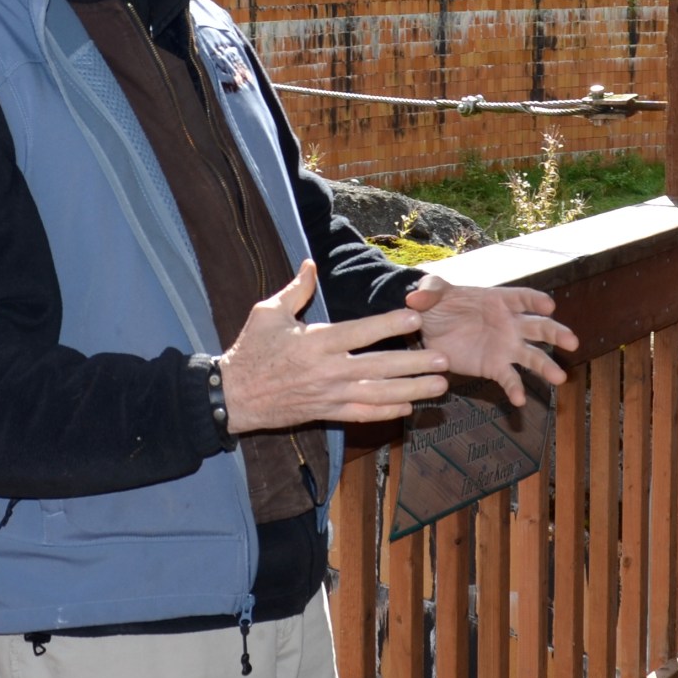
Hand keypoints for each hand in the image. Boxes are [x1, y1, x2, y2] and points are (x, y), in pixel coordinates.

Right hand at [220, 261, 451, 430]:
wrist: (233, 396)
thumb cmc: (250, 350)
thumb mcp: (268, 312)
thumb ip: (296, 289)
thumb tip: (311, 263)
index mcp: (316, 342)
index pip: (361, 332)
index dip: (390, 325)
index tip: (416, 318)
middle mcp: (327, 371)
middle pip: (379, 367)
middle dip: (414, 363)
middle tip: (444, 359)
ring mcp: (328, 395)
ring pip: (378, 394)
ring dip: (412, 390)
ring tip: (440, 386)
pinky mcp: (326, 413)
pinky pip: (362, 415)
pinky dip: (387, 412)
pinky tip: (409, 407)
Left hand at [403, 275, 575, 405]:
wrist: (428, 328)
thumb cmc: (437, 304)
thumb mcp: (430, 292)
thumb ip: (427, 291)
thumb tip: (415, 298)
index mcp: (498, 300)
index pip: (522, 298)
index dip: (535, 301)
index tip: (548, 307)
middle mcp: (509, 324)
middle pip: (538, 327)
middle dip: (556, 334)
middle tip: (572, 342)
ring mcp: (505, 347)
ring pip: (531, 356)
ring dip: (546, 366)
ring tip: (560, 379)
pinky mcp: (494, 366)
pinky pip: (508, 378)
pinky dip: (515, 389)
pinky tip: (519, 401)